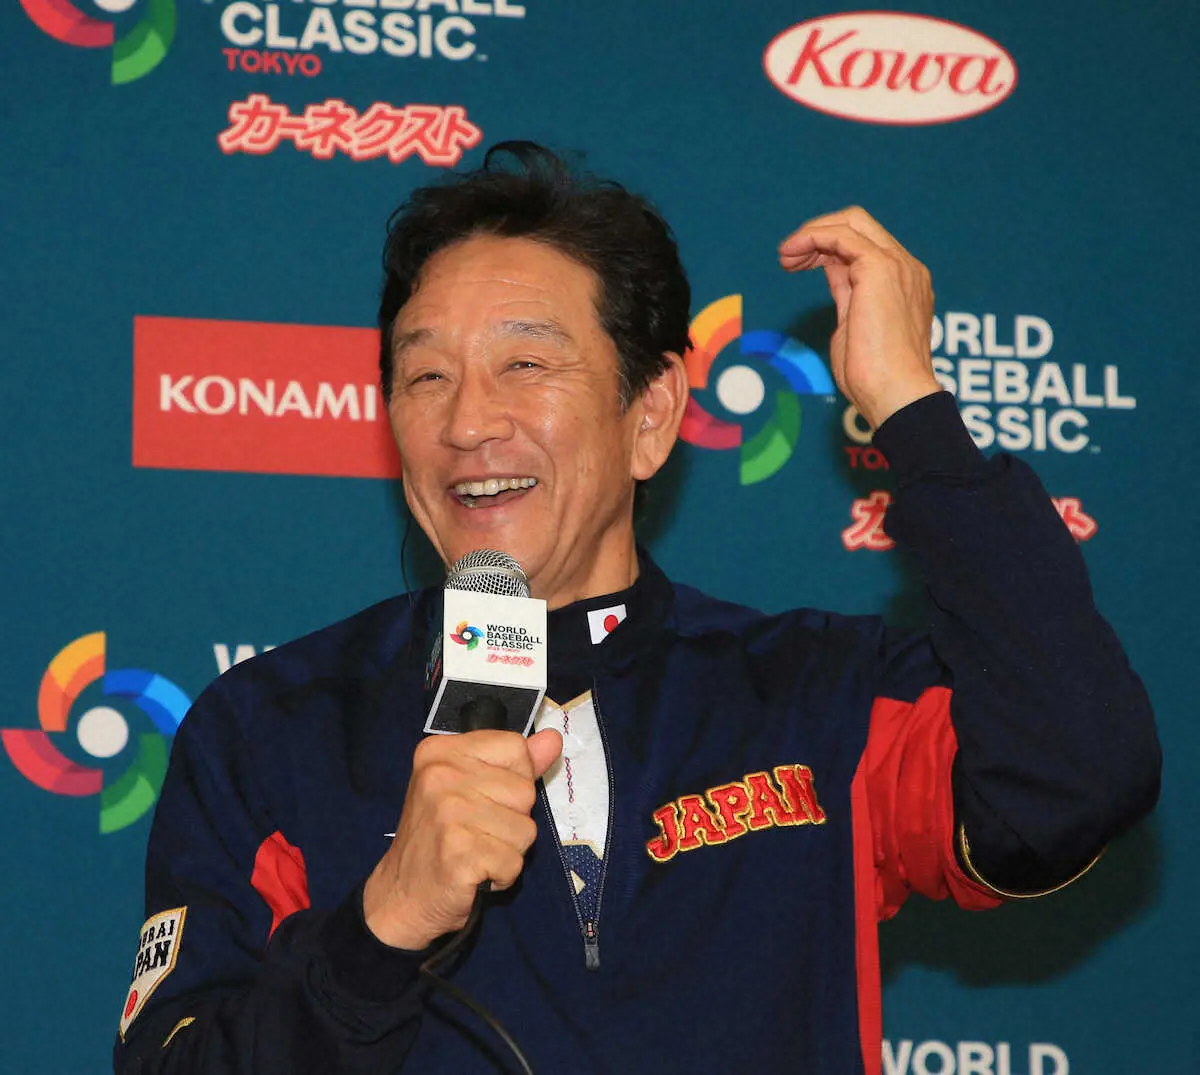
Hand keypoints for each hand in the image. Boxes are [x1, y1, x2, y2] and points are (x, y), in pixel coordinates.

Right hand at [363, 728, 562, 949]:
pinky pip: (514, 862)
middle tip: (476, 833)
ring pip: (526, 830)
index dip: (514, 778)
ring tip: (475, 853)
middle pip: (524, 791)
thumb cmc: (440, 839)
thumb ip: (515, 764)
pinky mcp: (459, 853)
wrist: (402, 895)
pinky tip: (474, 874)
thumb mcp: (471, 788)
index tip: (485, 798)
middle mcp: (440, 776)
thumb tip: (553, 739)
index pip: (515, 747)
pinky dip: (502, 875)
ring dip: (509, 851)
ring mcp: (448, 814)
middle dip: (512, 819)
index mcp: (441, 751)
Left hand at [778, 206, 940, 429]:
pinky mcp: (879, 269)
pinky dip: (812, 237)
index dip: (826, 248)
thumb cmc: (874, 378)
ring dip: (811, 234)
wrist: (895, 394)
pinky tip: (792, 255)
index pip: (863, 246)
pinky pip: (842, 235)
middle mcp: (905, 268)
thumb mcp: (855, 325)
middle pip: (859, 224)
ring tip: (785, 256)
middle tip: (787, 257)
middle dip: (817, 233)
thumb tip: (832, 275)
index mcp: (903, 282)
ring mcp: (896, 266)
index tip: (797, 265)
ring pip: (851, 222)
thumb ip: (848, 295)